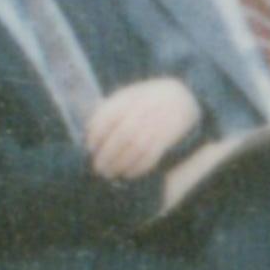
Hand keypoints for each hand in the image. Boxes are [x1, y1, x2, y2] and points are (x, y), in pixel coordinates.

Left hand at [84, 78, 202, 179]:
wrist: (181, 97)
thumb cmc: (145, 100)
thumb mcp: (127, 96)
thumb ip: (109, 110)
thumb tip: (88, 132)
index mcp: (129, 97)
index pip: (108, 116)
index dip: (96, 134)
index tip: (90, 148)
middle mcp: (145, 108)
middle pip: (123, 135)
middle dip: (107, 155)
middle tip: (98, 168)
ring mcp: (159, 122)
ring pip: (137, 147)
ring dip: (121, 164)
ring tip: (110, 173)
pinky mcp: (169, 136)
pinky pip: (152, 155)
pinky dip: (138, 168)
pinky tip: (128, 173)